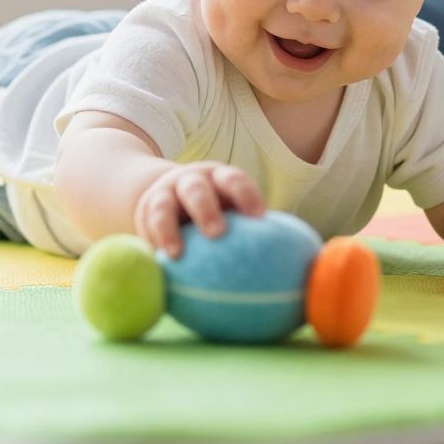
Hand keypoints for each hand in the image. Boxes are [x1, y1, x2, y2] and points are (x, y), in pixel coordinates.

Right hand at [133, 161, 264, 257]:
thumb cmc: (215, 210)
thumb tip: (298, 264)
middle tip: (218, 234)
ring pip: (164, 206)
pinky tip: (158, 265)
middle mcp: (191, 181)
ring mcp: (165, 193)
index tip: (258, 218)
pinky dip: (151, 244)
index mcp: (220, 179)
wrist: (164, 192)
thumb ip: (254, 232)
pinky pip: (145, 228)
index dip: (246, 195)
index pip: (235, 181)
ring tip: (177, 253)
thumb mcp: (230, 208)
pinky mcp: (145, 211)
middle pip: (198, 189)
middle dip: (207, 209)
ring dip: (170, 228)